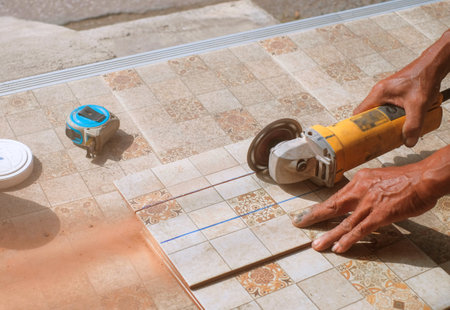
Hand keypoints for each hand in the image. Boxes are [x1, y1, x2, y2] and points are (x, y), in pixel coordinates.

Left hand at [292, 164, 436, 252]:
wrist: (423, 178)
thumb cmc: (406, 179)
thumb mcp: (378, 178)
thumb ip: (366, 188)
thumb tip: (358, 198)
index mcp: (359, 180)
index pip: (336, 196)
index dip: (321, 207)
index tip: (308, 213)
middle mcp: (359, 190)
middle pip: (332, 206)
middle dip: (314, 216)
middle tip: (299, 224)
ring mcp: (369, 203)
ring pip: (344, 222)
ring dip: (329, 235)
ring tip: (317, 245)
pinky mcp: (380, 215)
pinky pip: (361, 230)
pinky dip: (348, 239)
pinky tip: (339, 248)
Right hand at [353, 64, 440, 146]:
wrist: (433, 66)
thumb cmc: (424, 78)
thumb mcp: (418, 105)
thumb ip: (414, 124)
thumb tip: (409, 141)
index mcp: (379, 93)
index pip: (359, 112)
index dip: (359, 126)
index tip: (362, 137)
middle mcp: (379, 92)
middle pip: (369, 115)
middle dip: (374, 127)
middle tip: (380, 138)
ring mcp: (386, 93)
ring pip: (379, 112)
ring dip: (385, 123)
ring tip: (392, 132)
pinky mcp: (394, 94)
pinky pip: (388, 109)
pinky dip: (392, 118)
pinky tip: (402, 122)